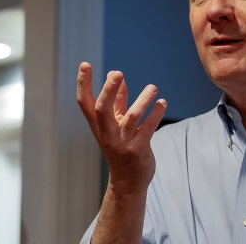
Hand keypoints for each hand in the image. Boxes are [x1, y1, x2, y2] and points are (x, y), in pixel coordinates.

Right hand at [76, 62, 166, 193]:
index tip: (85, 64)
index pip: (85, 102)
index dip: (83, 84)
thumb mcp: (116, 125)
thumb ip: (117, 101)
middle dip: (108, 90)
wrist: (128, 182)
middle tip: (118, 73)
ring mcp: (121, 143)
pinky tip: (162, 103)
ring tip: (153, 88)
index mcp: (98, 126)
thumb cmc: (122, 148)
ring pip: (130, 118)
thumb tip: (117, 76)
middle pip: (102, 109)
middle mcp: (107, 134)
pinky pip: (147, 129)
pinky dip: (155, 114)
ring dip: (142, 101)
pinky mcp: (138, 151)